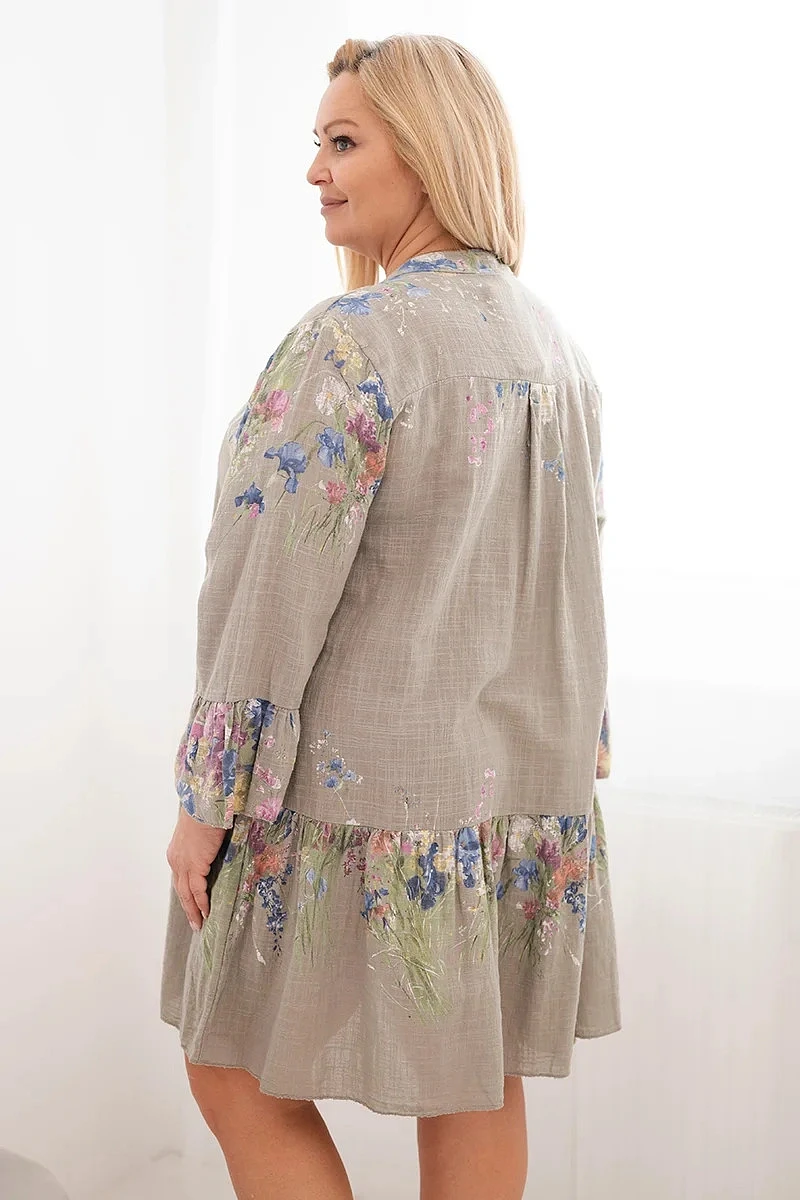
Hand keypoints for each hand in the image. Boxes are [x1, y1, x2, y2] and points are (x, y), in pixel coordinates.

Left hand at [166, 806, 228, 932]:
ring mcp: (183, 864)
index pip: (180, 878)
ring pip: (186, 894)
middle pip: (180, 889)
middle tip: (194, 922)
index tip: (191, 904)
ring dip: (193, 910)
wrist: (205, 805)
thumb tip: (214, 851)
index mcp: (176, 852)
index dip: (185, 892)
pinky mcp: (194, 866)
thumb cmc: (207, 812)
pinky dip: (201, 903)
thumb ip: (204, 845)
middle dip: (187, 907)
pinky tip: (207, 912)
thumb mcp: (202, 832)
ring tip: (200, 924)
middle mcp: (176, 860)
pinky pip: (197, 890)